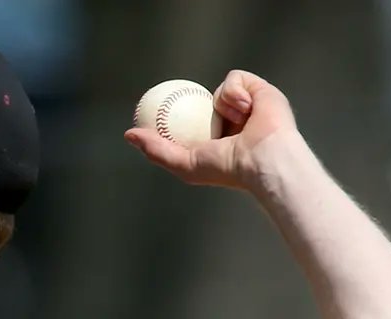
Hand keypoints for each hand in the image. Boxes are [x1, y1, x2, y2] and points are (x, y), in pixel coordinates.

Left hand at [124, 70, 299, 189]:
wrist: (262, 156)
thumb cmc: (225, 167)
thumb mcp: (183, 163)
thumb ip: (155, 150)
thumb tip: (128, 134)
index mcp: (215, 139)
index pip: (190, 121)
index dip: (175, 115)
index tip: (158, 112)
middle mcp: (230, 122)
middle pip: (204, 101)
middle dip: (193, 100)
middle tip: (177, 98)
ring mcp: (245, 105)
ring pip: (219, 90)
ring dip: (223, 104)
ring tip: (237, 122)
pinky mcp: (258, 90)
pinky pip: (235, 78)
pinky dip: (236, 93)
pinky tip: (245, 109)